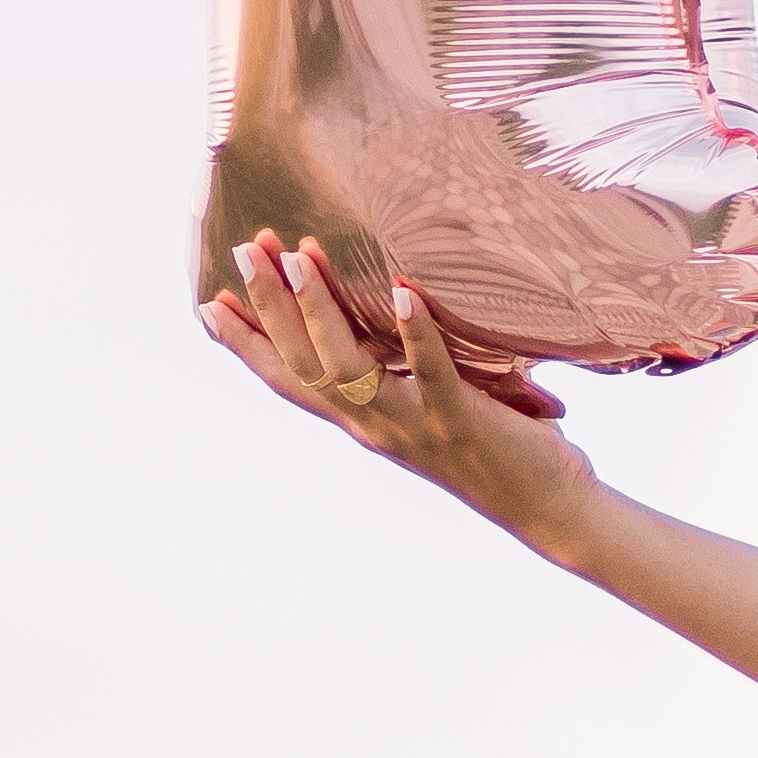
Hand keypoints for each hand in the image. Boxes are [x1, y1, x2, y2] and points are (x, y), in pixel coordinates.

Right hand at [202, 230, 597, 546]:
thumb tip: (381, 312)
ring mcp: (413, 424)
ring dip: (320, 310)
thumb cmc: (495, 447)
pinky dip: (412, 331)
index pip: (290, 381)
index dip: (247, 346)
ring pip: (349, 367)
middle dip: (269, 306)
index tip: (210, 305)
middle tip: (245, 251)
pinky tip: (400, 292)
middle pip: (304, 363)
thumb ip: (398, 372)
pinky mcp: (458, 419)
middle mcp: (375, 426)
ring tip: (302, 256)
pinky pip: (430, 372)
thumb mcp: (427, 406)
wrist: (548, 507)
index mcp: (363, 422)